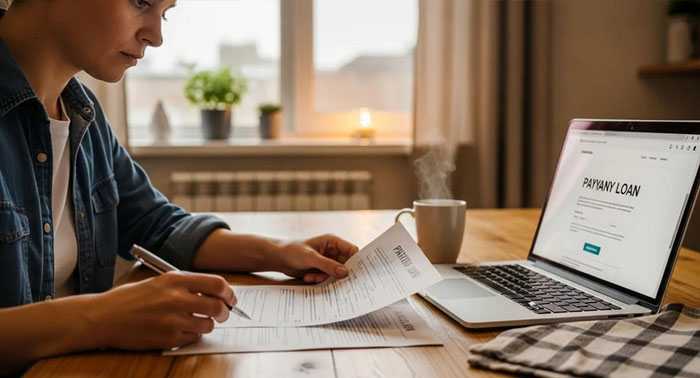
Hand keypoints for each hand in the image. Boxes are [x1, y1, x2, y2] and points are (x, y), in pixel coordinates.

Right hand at [85, 271, 235, 349]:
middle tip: (222, 314)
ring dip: (206, 324)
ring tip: (195, 321)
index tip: (230, 298)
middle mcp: (176, 299)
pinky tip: (179, 330)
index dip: (228, 293)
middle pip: (217, 306)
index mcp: (175, 279)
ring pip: (208, 325)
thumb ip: (186, 285)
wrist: (103, 317)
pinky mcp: (167, 339)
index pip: (217, 284)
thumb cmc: (130, 298)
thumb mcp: (159, 281)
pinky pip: (192, 338)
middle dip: (224, 312)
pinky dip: (191, 335)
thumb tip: (214, 292)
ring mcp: (172, 320)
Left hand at [273, 234, 359, 282]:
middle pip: (346, 264)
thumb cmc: (293, 251)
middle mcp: (332, 251)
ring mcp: (328, 261)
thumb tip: (345, 272)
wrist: (279, 258)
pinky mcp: (322, 269)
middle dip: (338, 274)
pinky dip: (319, 279)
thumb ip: (328, 265)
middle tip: (331, 280)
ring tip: (313, 277)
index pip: (352, 251)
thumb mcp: (310, 258)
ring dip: (326, 278)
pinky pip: (328, 278)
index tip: (354, 274)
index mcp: (333, 242)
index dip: (356, 262)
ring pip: (336, 273)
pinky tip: (308, 277)